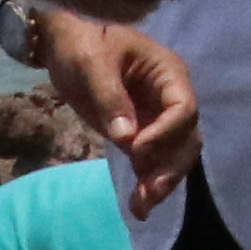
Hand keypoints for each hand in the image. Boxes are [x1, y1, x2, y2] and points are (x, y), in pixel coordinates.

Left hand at [41, 15, 200, 211]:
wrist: (64, 44)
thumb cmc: (83, 41)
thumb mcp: (93, 62)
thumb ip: (110, 96)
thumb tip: (125, 137)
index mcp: (169, 74)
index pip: (183, 109)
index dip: (165, 133)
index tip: (135, 149)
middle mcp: (170, 98)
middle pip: (186, 139)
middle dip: (170, 168)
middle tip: (149, 192)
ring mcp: (157, 118)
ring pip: (173, 156)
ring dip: (160, 181)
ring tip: (141, 208)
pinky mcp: (140, 134)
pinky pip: (152, 162)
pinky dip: (147, 182)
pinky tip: (138, 206)